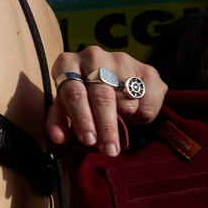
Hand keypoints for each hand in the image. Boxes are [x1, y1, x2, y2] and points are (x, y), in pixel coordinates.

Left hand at [45, 47, 164, 154]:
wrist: (106, 78)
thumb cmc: (79, 96)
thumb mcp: (64, 107)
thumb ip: (58, 121)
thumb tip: (58, 138)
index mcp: (67, 63)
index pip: (74, 93)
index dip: (82, 118)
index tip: (89, 140)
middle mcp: (94, 56)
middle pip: (102, 97)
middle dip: (106, 127)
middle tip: (109, 150)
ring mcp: (121, 59)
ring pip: (127, 100)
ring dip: (125, 119)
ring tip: (120, 125)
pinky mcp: (147, 68)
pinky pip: (149, 100)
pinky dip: (144, 114)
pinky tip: (134, 116)